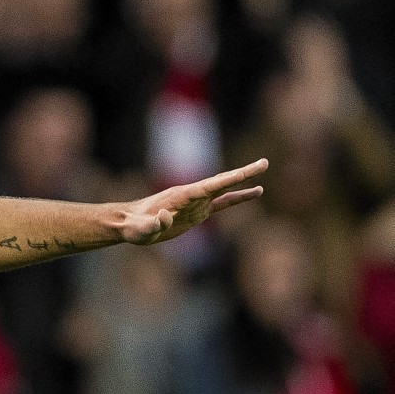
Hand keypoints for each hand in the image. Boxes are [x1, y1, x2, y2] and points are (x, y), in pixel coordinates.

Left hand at [116, 159, 267, 244]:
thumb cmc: (133, 227)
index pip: (209, 186)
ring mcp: (196, 202)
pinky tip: (253, 192)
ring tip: (264, 174)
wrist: (129, 224)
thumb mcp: (140, 230)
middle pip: (221, 182)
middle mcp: (191, 195)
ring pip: (225, 189)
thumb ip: (153, 225)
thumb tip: (165, 217)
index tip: (246, 172)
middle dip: (243, 173)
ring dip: (244, 182)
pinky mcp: (197, 212)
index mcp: (180, 196)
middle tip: (265, 163)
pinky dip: (238, 197)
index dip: (228, 179)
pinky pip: (222, 203)